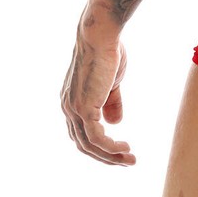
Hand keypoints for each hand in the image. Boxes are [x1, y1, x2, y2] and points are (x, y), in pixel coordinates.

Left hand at [61, 31, 136, 165]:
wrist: (101, 35)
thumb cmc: (108, 51)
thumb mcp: (112, 81)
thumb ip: (112, 102)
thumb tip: (116, 123)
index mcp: (72, 101)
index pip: (82, 131)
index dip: (100, 143)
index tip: (119, 148)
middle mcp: (68, 108)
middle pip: (83, 143)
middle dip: (105, 155)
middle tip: (126, 161)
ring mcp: (73, 110)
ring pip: (89, 145)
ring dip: (110, 155)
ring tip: (130, 160)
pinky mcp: (83, 108)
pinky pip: (96, 138)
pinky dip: (110, 147)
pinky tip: (124, 149)